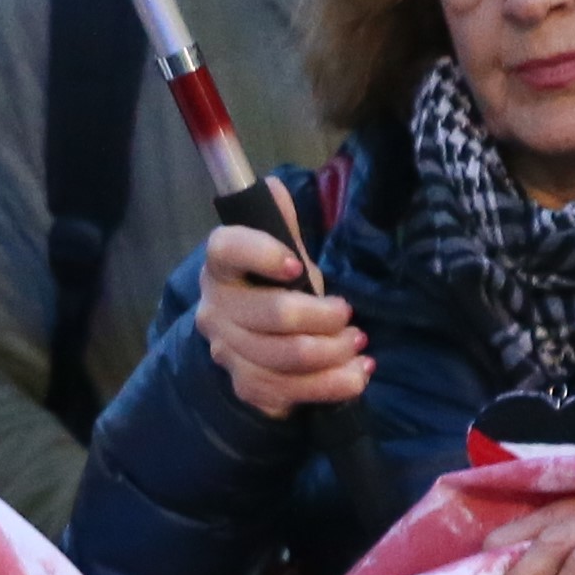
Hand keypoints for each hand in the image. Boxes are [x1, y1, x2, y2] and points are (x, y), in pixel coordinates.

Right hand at [193, 219, 366, 420]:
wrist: (252, 347)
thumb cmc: (271, 291)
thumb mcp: (281, 257)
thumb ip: (282, 227)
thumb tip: (273, 185)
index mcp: (221, 268)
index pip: (228, 250)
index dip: (262, 254)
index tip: (297, 264)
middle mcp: (215, 310)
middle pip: (272, 314)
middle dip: (322, 316)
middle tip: (348, 314)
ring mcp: (229, 352)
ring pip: (287, 356)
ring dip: (333, 352)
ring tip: (358, 344)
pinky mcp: (248, 386)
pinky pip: (294, 390)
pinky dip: (333, 384)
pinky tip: (357, 374)